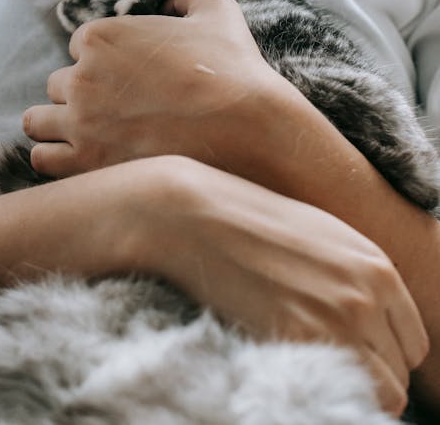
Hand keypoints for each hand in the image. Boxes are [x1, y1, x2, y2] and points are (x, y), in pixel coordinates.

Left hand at [23, 0, 282, 178]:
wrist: (248, 130)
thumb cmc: (233, 69)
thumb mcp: (216, 12)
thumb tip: (173, 0)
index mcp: (101, 37)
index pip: (79, 46)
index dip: (102, 61)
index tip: (126, 77)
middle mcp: (81, 78)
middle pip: (58, 84)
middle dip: (81, 94)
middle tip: (114, 110)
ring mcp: (79, 122)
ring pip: (38, 120)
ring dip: (57, 124)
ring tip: (88, 136)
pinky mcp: (85, 164)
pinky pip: (42, 158)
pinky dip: (56, 157)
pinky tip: (83, 160)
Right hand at [123, 155, 428, 419]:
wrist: (199, 216)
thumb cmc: (255, 221)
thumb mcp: (324, 235)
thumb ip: (359, 275)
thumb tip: (376, 319)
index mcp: (377, 267)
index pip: (412, 343)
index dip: (386, 354)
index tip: (359, 355)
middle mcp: (367, 297)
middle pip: (399, 374)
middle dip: (372, 376)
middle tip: (331, 363)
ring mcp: (337, 322)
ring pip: (381, 395)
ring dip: (354, 390)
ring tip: (317, 370)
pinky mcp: (300, 341)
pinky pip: (340, 394)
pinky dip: (327, 392)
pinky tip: (298, 368)